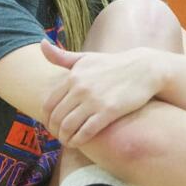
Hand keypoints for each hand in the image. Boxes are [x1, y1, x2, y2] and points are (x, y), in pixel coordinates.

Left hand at [40, 41, 164, 146]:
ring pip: (68, 126)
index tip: (51, 125)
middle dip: (55, 130)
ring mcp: (94, 100)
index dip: (46, 119)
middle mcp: (80, 88)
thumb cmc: (114, 64)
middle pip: (57, 117)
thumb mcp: (87, 58)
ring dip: (64, 138)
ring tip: (68, 141)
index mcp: (73, 77)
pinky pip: (86, 131)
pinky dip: (78, 140)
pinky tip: (78, 143)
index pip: (49, 104)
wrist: (144, 68)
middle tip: (59, 136)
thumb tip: (41, 43)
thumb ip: (62, 56)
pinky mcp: (109, 111)